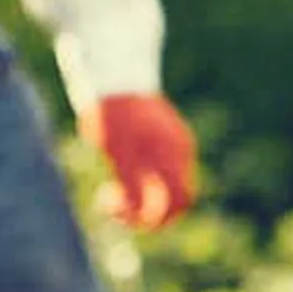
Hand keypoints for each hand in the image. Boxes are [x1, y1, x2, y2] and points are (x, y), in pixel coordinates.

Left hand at [79, 91, 197, 230]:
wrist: (113, 72)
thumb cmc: (111, 113)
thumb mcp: (116, 152)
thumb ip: (131, 184)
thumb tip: (140, 212)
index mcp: (171, 154)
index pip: (178, 203)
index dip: (148, 218)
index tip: (114, 207)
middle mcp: (181, 150)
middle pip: (178, 198)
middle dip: (149, 213)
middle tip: (115, 210)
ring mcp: (177, 142)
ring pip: (169, 185)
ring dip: (145, 198)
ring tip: (111, 191)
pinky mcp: (168, 136)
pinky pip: (165, 170)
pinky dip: (146, 182)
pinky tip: (120, 173)